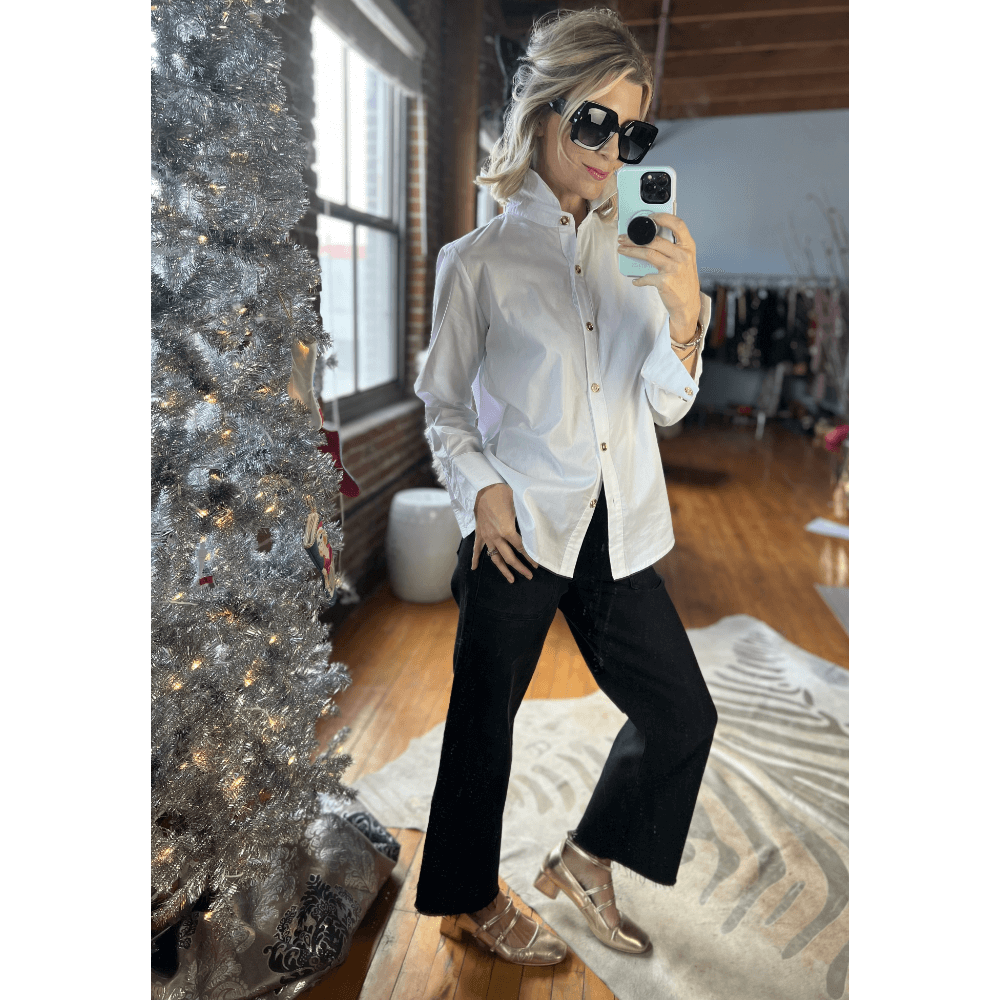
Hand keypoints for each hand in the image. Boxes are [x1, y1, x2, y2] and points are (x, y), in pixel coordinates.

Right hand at [471, 484, 538, 583]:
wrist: (484, 486)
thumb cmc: (503, 493)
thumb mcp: (519, 503)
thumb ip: (527, 517)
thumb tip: (539, 525)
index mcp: (507, 530)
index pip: (521, 548)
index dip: (530, 557)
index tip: (537, 564)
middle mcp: (496, 537)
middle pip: (509, 557)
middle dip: (520, 568)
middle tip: (529, 576)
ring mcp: (486, 536)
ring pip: (495, 558)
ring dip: (503, 570)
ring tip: (511, 579)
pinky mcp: (479, 533)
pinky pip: (477, 548)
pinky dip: (475, 558)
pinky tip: (474, 568)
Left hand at [618, 213, 700, 338]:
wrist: (688, 305)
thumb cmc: (685, 282)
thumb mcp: (685, 261)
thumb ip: (673, 249)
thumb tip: (650, 238)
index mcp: (688, 247)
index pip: (678, 225)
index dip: (664, 217)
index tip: (650, 217)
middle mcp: (682, 256)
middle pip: (655, 240)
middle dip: (635, 238)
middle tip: (623, 238)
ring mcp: (674, 268)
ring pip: (648, 254)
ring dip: (631, 251)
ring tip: (622, 250)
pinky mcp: (665, 282)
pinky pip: (646, 277)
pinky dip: (639, 279)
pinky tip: (636, 280)